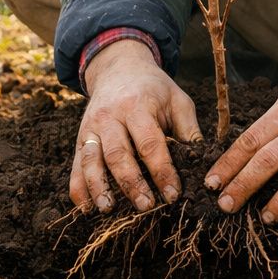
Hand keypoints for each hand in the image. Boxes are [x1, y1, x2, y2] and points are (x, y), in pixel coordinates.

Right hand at [72, 39, 199, 213]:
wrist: (119, 68)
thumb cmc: (154, 89)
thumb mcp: (177, 100)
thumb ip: (189, 130)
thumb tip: (201, 165)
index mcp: (137, 106)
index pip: (150, 143)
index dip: (162, 171)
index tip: (173, 194)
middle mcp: (109, 116)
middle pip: (118, 154)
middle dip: (132, 183)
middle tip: (147, 206)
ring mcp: (90, 128)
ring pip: (91, 160)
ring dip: (99, 187)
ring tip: (108, 209)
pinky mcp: (79, 138)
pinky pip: (75, 165)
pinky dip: (78, 188)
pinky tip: (85, 207)